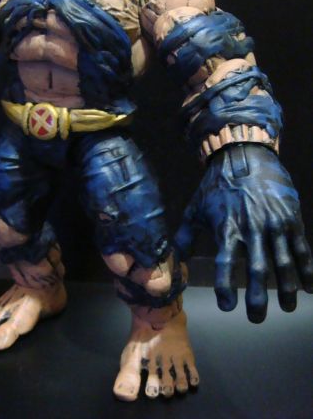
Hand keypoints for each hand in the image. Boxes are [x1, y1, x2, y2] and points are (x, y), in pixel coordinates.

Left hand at [175, 143, 312, 321]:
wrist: (245, 154)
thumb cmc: (217, 184)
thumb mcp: (195, 207)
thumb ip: (184, 236)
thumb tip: (173, 260)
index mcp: (226, 227)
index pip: (225, 263)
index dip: (226, 287)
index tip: (227, 305)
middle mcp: (252, 228)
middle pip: (257, 269)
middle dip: (258, 298)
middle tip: (257, 318)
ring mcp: (274, 223)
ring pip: (283, 262)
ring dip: (286, 288)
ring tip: (286, 308)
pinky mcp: (291, 218)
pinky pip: (302, 248)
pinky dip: (307, 269)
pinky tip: (309, 287)